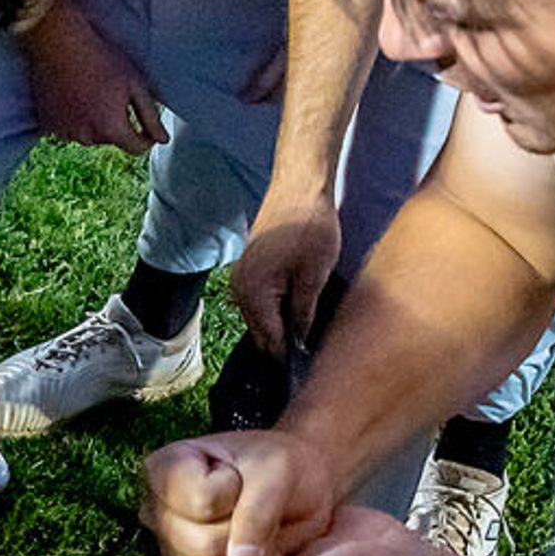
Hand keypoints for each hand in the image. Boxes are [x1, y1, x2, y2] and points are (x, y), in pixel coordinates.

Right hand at [24, 1, 165, 152]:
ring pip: (89, 134)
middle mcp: (87, 137)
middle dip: (116, 123)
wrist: (58, 43)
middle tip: (112, 93)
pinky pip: (69, 128)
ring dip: (94, 120)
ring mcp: (65, 132)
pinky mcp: (48, 124)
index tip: (146, 125)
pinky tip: (74, 94)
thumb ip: (150, 116)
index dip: (145, 137)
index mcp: (111, 129)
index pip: (136, 148)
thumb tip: (162, 139)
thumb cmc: (99, 58)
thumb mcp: (134, 84)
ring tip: (91, 91)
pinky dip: (74, 117)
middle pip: (111, 139)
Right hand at [141, 426, 340, 555]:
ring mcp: (172, 555)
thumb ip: (257, 513)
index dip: (232, 491)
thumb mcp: (277, 471)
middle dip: (243, 532)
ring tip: (262, 533)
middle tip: (257, 509)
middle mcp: (158, 515)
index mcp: (164, 470)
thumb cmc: (283, 467)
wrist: (302, 493)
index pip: (201, 501)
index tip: (239, 475)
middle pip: (201, 546)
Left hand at [161, 503, 409, 555]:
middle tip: (178, 502)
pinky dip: (240, 502)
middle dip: (195, 534)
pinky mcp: (285, 526)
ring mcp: (270, 553)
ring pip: (226, 532)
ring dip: (215, 514)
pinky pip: (250, 513)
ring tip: (198, 484)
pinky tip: (226, 479)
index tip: (162, 530)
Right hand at [232, 179, 340, 350]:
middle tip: (316, 355)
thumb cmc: (310, 226)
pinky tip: (299, 309)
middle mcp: (239, 289)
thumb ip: (303, 315)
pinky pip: (261, 302)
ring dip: (281, 327)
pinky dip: (277, 310)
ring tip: (309, 332)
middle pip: (262, 334)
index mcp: (252, 293)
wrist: (300, 185)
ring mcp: (241, 279)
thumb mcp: (314, 276)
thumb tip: (300, 345)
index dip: (291, 359)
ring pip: (261, 319)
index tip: (312, 370)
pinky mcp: (250, 270)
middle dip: (285, 345)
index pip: (270, 342)